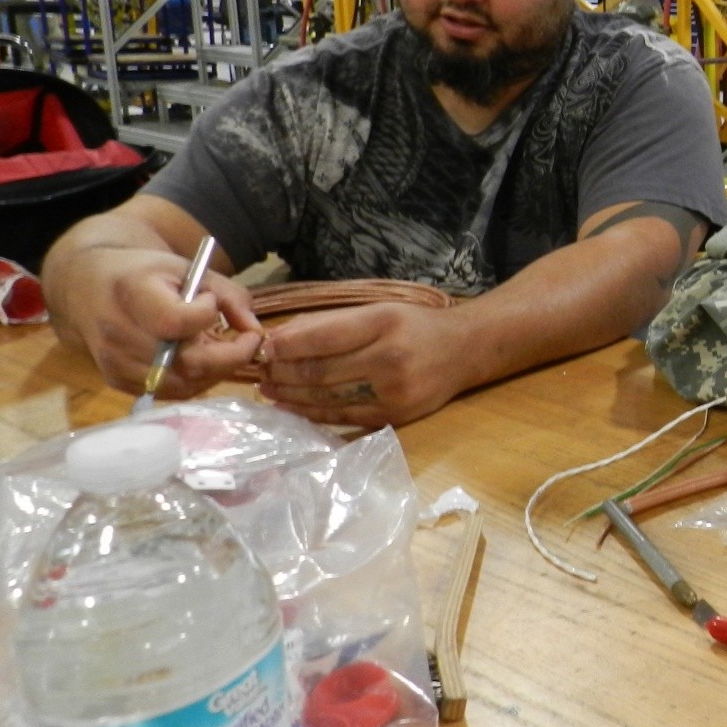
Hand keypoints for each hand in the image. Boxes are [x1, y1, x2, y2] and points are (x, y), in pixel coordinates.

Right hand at [60, 246, 262, 396]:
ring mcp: (115, 363)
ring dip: (214, 371)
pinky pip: (169, 392)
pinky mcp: (117, 382)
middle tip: (244, 340)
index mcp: (130, 295)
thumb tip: (255, 331)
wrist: (87, 287)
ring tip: (219, 348)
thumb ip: (229, 295)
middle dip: (229, 356)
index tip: (210, 303)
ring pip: (183, 385)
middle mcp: (117, 334)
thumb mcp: (188, 269)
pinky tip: (197, 358)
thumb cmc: (144, 274)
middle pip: (187, 363)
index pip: (177, 321)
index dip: (205, 315)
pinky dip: (194, 380)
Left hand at [259, 303, 469, 426]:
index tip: (264, 348)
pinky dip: (313, 413)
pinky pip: (343, 417)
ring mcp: (392, 392)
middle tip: (260, 372)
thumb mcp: (380, 309)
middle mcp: (389, 358)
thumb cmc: (416, 325)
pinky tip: (294, 407)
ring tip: (269, 390)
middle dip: (283, 373)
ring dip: (291, 397)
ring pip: (327, 398)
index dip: (288, 346)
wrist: (465, 351)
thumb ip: (333, 323)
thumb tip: (283, 338)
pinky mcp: (394, 417)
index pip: (324, 338)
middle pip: (321, 371)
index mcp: (384, 323)